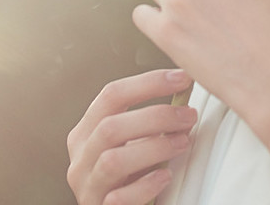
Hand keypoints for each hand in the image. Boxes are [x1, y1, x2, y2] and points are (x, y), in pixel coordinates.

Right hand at [66, 69, 196, 204]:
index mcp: (86, 133)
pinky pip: (118, 199)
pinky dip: (145, 185)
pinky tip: (165, 176)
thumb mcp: (131, 145)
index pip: (111, 95)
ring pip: (112, 161)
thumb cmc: (129, 177)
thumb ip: (146, 124)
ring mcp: (87, 188)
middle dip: (156, 116)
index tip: (182, 78)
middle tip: (188, 115)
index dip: (148, 83)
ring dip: (154, 148)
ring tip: (183, 143)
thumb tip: (183, 96)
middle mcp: (80, 159)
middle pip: (110, 127)